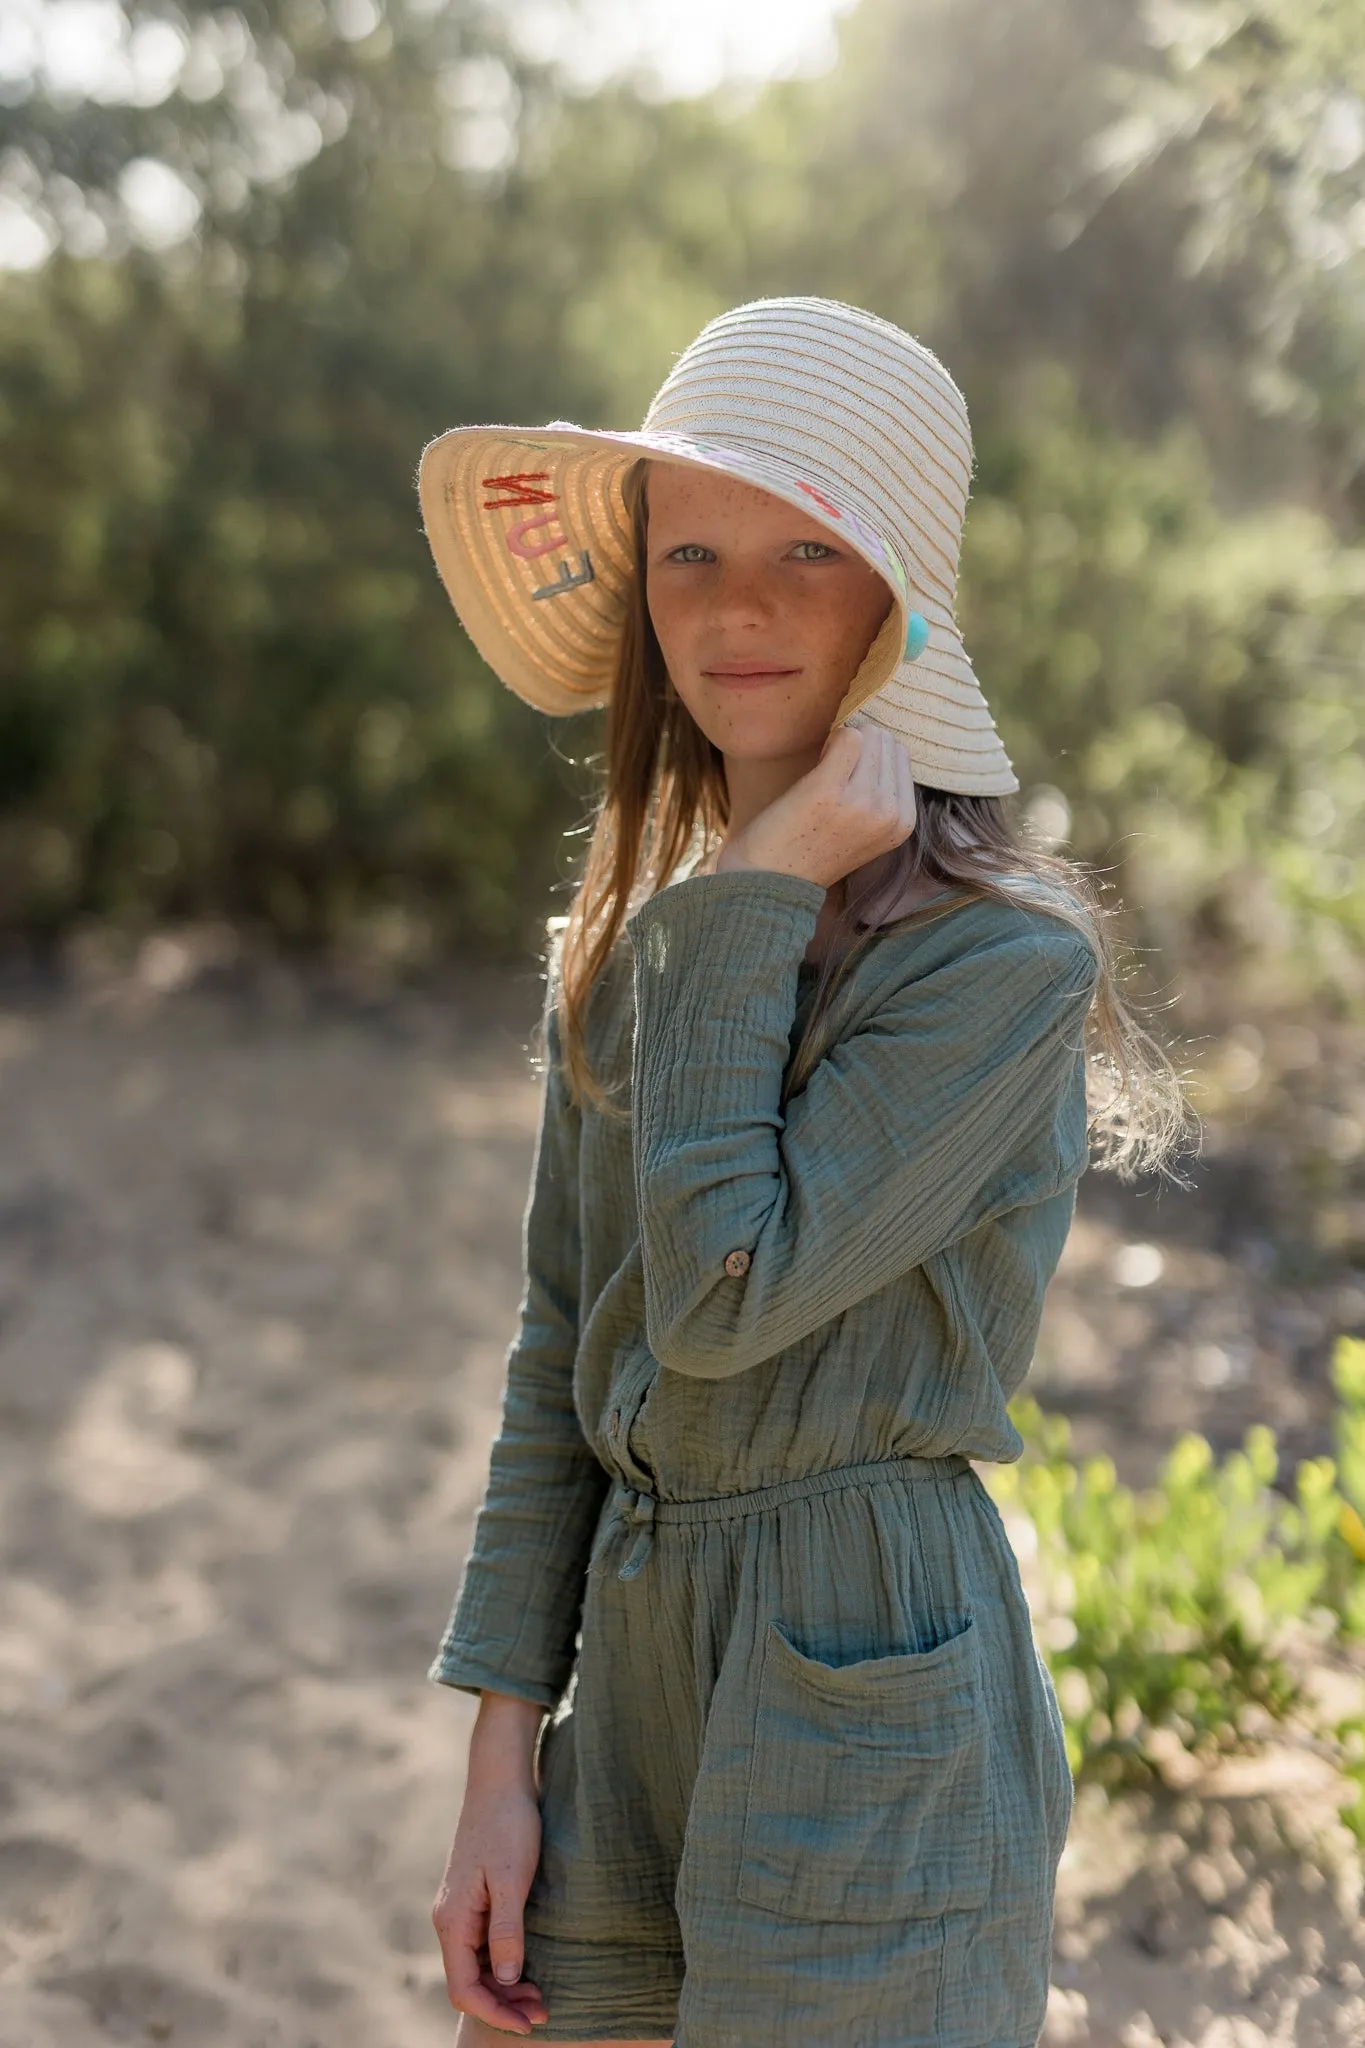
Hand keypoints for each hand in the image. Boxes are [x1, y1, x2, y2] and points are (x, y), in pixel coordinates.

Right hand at [432, 1698, 547, 2036]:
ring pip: (478, 1966)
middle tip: (543, 2014)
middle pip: (469, 1982)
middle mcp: (450, 1919)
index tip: (529, 2024)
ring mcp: (461, 1909)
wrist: (500, 1780)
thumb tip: (507, 1981)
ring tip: (541, 1998)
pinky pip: (484, 1946)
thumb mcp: (511, 1878)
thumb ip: (506, 1930)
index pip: (464, 1987)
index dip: (494, 2013)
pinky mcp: (474, 1899)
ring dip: (506, 1988)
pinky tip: (529, 1968)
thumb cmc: (508, 1824)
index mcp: (452, 1919)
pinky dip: (505, 1965)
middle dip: (503, 2005)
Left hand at [715, 721, 916, 889]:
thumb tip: (876, 736)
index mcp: (903, 823)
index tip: (850, 776)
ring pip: (868, 735)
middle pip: (886, 741)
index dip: (872, 756)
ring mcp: (862, 801)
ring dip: (842, 742)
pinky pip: (847, 736)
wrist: (768, 881)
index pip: (901, 756)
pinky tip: (816, 761)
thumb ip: (880, 794)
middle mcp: (888, 812)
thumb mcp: (864, 829)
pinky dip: (831, 739)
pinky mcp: (828, 789)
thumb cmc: (810, 849)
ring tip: (824, 773)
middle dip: (860, 746)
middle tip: (834, 773)